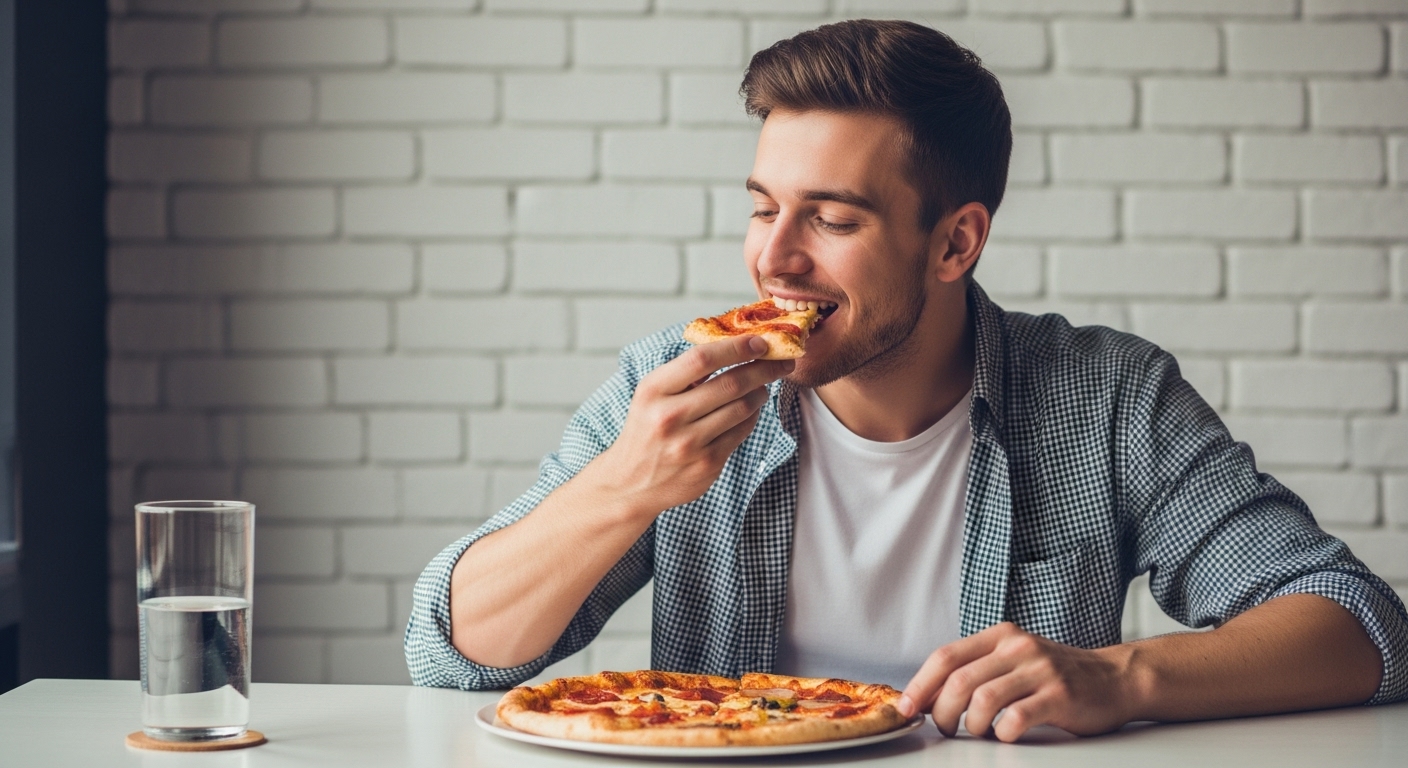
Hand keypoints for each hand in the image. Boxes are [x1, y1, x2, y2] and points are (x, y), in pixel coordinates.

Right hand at [593, 336, 793, 516]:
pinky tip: (750, 409)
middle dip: (764, 368)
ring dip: (761, 392)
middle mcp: (669, 416)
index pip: (702, 359)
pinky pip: (742, 432)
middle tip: (782, 361)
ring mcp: (689, 444)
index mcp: (653, 390)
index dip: (737, 347)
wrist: (630, 482)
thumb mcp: (652, 394)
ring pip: (742, 408)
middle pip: (730, 383)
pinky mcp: (707, 464)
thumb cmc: (646, 428)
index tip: (760, 342)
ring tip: (763, 386)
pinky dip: (752, 416)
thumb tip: (735, 346)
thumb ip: (685, 372)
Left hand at [898, 622, 1137, 742]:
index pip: (945, 656)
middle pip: (959, 680)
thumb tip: (929, 695)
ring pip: (983, 698)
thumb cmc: (1057, 674)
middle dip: (940, 710)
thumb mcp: (1015, 658)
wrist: (1114, 678)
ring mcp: (1040, 670)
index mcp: (1000, 636)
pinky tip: (1005, 734)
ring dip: (970, 724)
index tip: (906, 706)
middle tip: (943, 728)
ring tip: (976, 732)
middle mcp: (1017, 647)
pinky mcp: (1059, 696)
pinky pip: (1016, 717)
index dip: (920, 684)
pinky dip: (1002, 732)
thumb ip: (978, 669)